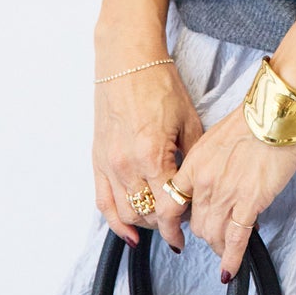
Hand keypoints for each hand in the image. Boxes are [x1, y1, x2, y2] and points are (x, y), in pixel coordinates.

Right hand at [92, 26, 203, 251]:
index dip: (182, 223)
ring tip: (161, 222)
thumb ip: (192, 158)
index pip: (168, 207)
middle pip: (147, 215)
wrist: (127, 61)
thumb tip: (198, 186)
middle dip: (167, 224)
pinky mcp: (97, 160)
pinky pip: (103, 202)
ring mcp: (109, 164)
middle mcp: (127, 165)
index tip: (191, 228)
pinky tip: (129, 233)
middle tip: (181, 223)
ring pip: (125, 214)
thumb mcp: (189, 120)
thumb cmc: (159, 84)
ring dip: (145, 224)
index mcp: (152, 154)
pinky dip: (115, 222)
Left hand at [170, 104, 295, 279]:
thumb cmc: (253, 119)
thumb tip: (212, 179)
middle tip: (214, 234)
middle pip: (195, 223)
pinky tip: (230, 271)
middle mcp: (204, 183)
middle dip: (204, 233)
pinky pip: (235, 239)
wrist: (275, 112)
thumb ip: (208, 162)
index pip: (170, 204)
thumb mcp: (217, 137)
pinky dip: (231, 258)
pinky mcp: (250, 202)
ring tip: (225, 250)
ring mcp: (226, 195)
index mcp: (194, 164)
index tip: (174, 235)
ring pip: (212, 234)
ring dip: (218, 245)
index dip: (170, 226)